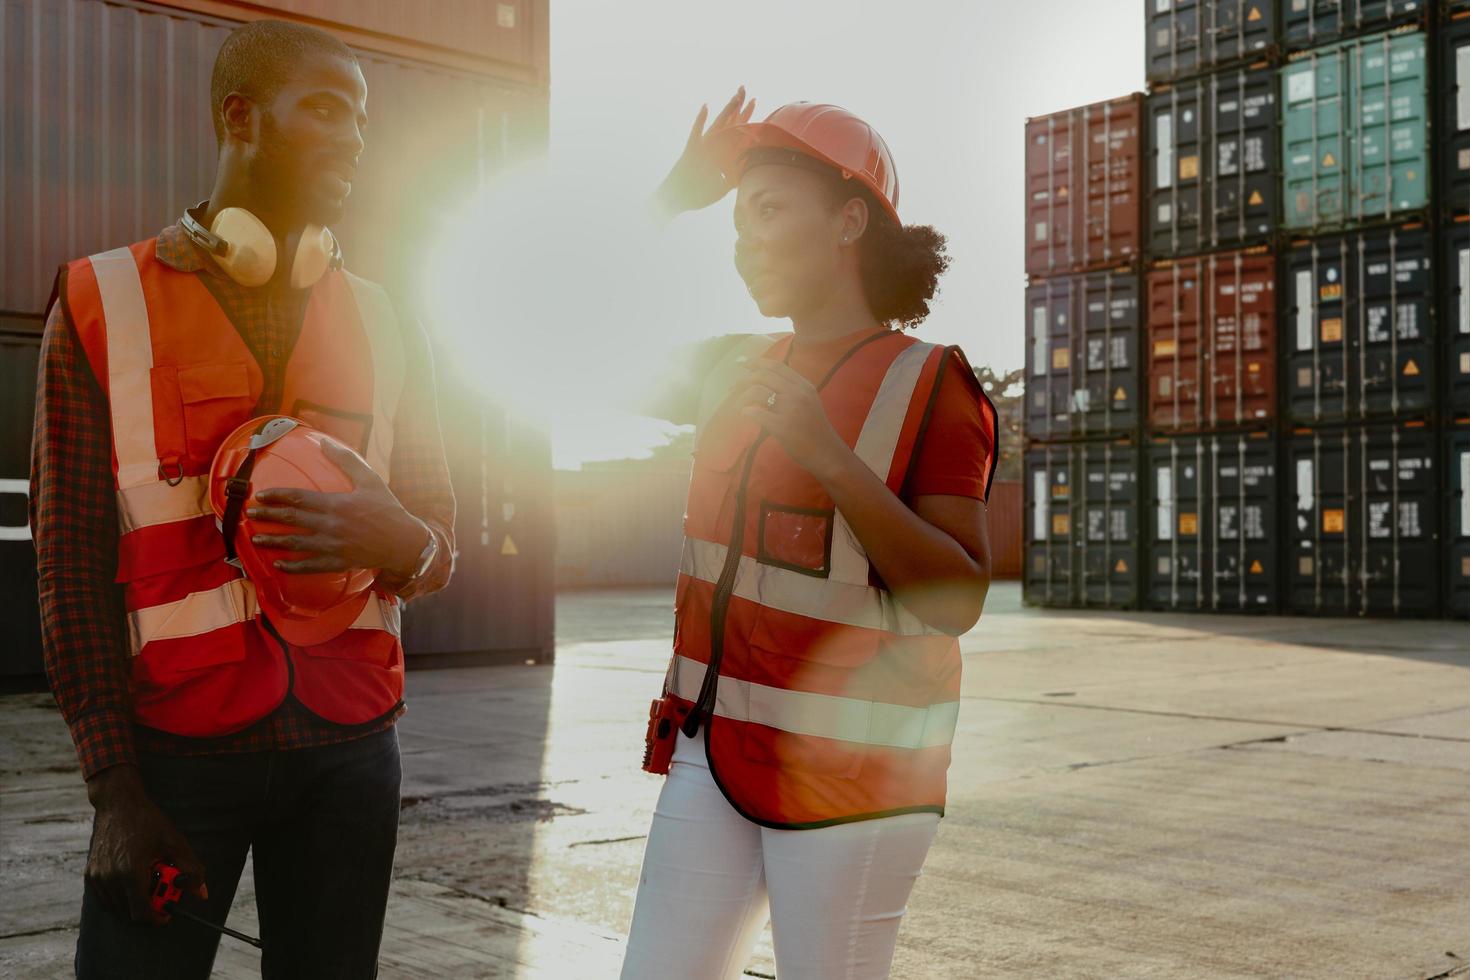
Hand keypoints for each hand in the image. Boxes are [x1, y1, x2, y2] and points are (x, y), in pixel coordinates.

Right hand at [85, 765, 206, 924]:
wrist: (118, 804)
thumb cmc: (148, 822)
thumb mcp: (175, 843)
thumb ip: (192, 870)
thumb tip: (202, 894)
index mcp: (131, 872)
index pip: (141, 913)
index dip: (156, 918)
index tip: (167, 914)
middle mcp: (110, 878)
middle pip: (129, 912)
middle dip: (148, 907)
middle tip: (162, 892)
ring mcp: (97, 877)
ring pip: (116, 906)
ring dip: (134, 901)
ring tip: (149, 880)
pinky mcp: (90, 874)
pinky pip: (106, 897)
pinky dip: (120, 896)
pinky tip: (134, 878)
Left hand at [249, 440, 428, 577]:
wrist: (403, 542)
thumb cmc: (387, 509)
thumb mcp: (370, 480)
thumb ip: (346, 460)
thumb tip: (325, 441)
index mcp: (336, 504)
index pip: (298, 497)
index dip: (276, 495)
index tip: (260, 495)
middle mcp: (330, 525)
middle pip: (291, 519)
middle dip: (268, 516)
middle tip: (251, 513)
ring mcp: (332, 546)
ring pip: (295, 543)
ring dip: (273, 541)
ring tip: (255, 538)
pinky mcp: (337, 562)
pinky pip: (309, 566)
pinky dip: (292, 566)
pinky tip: (278, 565)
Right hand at [654, 87, 755, 218]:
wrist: (677, 197)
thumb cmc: (698, 193)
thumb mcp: (721, 187)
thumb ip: (732, 179)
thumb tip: (744, 177)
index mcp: (719, 151)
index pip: (736, 130)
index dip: (746, 116)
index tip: (754, 102)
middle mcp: (712, 145)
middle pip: (728, 121)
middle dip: (738, 106)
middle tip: (745, 88)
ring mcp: (703, 146)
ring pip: (718, 124)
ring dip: (727, 110)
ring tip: (736, 96)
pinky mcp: (692, 149)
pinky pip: (697, 132)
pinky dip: (701, 120)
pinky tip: (706, 107)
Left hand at [736, 361, 849, 479]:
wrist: (827, 453)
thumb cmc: (815, 429)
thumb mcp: (809, 402)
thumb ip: (792, 389)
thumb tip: (766, 380)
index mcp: (804, 386)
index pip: (776, 366)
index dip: (757, 362)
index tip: (744, 363)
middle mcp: (798, 393)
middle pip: (763, 375)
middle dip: (744, 379)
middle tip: (733, 388)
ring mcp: (790, 409)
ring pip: (756, 391)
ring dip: (741, 398)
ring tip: (739, 406)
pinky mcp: (782, 427)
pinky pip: (756, 412)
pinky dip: (747, 412)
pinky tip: (746, 415)